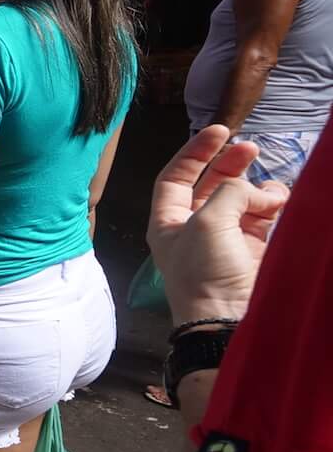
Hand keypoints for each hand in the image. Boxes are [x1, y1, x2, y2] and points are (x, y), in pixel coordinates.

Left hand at [148, 124, 288, 321]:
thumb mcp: (208, 223)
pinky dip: (275, 207)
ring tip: (273, 194)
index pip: (175, 177)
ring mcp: (226, 239)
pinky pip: (266, 218)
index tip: (220, 131)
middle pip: (212, 184)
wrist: (229, 320)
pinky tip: (284, 204)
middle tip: (252, 148)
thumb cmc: (206, 272)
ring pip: (244, 200)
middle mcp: (194, 227)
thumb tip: (260, 192)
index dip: (195, 152)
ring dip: (259, 190)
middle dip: (231, 164)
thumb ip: (230, 193)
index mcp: (168, 221)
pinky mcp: (254, 250)